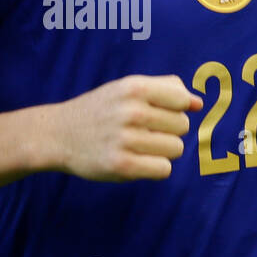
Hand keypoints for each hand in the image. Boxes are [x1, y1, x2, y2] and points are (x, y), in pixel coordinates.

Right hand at [52, 74, 203, 181]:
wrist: (58, 134)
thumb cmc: (100, 109)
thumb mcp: (126, 87)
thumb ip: (164, 88)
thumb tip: (198, 104)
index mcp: (133, 87)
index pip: (182, 99)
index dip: (176, 108)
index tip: (159, 113)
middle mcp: (130, 111)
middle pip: (182, 126)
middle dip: (169, 130)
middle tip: (145, 131)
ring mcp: (125, 139)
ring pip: (176, 149)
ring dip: (163, 150)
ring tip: (140, 146)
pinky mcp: (121, 165)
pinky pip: (164, 169)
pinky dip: (155, 168)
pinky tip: (138, 161)